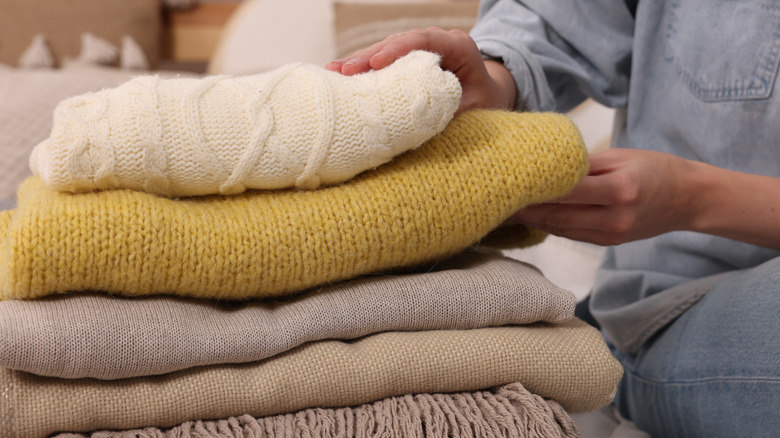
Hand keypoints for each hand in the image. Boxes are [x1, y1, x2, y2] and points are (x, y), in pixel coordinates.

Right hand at [325, 27, 516, 113]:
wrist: (489, 96)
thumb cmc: (484, 102)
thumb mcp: (474, 108)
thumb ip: (449, 110)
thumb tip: (417, 122)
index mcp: (458, 46)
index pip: (425, 40)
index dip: (399, 49)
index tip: (377, 62)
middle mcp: (437, 42)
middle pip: (399, 43)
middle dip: (369, 56)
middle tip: (344, 70)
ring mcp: (420, 49)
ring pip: (386, 50)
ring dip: (360, 61)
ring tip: (333, 71)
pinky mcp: (408, 61)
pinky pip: (384, 62)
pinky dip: (364, 70)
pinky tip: (340, 75)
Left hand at [509, 148, 697, 245]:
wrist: (688, 198)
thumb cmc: (654, 168)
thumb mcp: (620, 157)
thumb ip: (581, 164)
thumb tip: (542, 165)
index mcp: (619, 190)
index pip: (564, 192)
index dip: (532, 190)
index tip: (505, 183)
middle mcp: (614, 218)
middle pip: (557, 216)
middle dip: (523, 209)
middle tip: (493, 199)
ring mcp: (611, 235)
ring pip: (560, 229)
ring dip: (531, 220)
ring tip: (504, 208)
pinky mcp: (607, 243)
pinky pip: (571, 234)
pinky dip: (549, 225)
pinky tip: (530, 217)